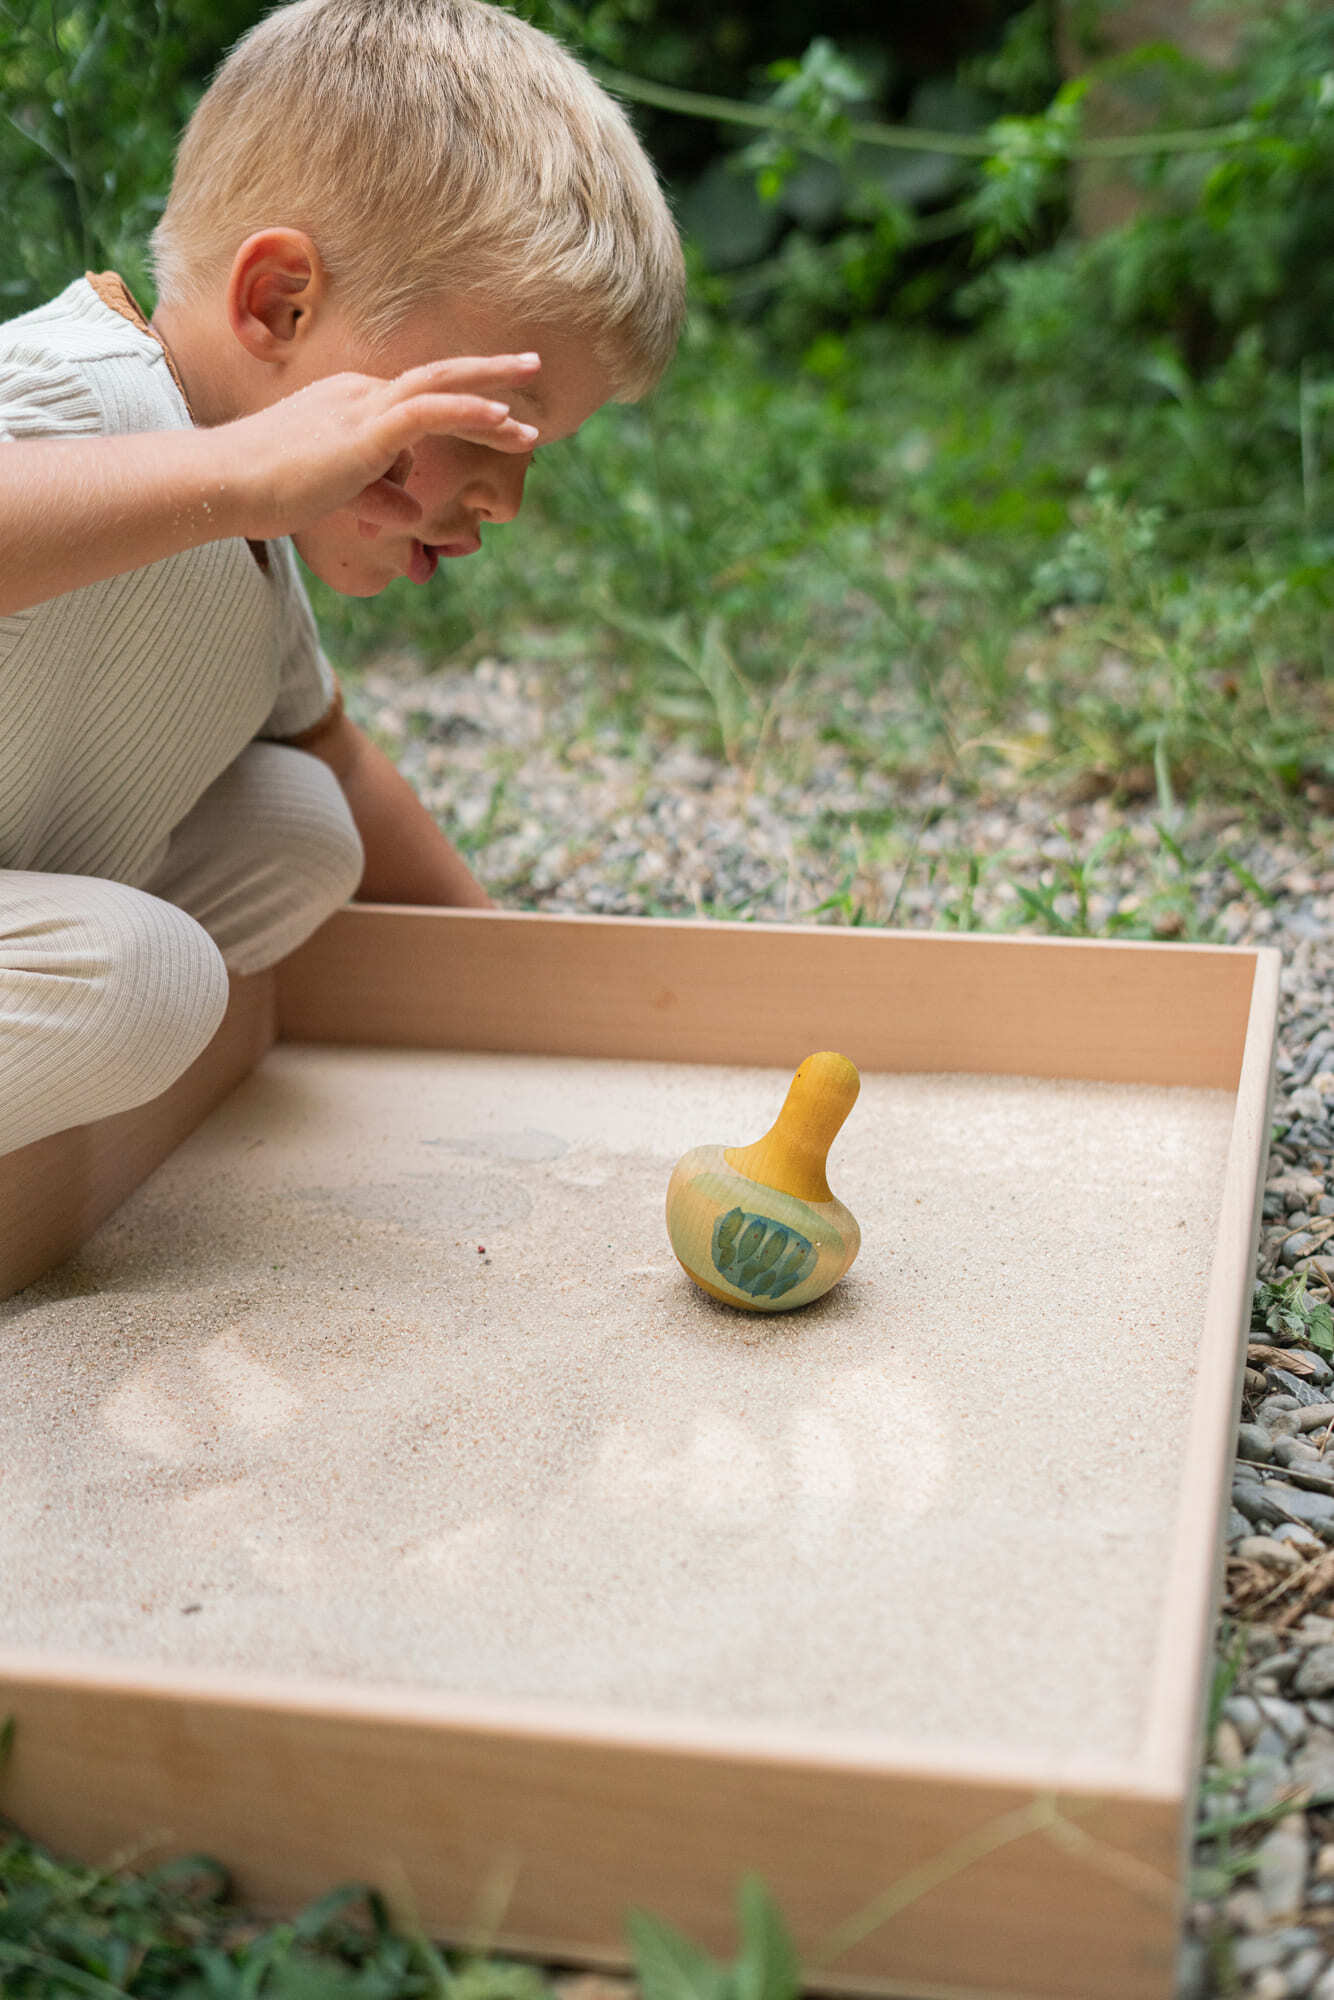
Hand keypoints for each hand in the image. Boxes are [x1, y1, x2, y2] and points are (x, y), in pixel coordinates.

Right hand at [209, 354, 541, 542]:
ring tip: (533, 409)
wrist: (226, 484)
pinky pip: (429, 412)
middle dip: (489, 374)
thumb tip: (414, 515)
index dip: (460, 414)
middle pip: (437, 377)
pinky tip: (504, 418)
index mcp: (351, 403)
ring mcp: (363, 408)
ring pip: (440, 388)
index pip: (414, 405)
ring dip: (493, 393)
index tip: (502, 423)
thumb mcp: (337, 497)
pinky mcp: (365, 431)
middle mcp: (360, 394)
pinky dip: (469, 412)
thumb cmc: (268, 492)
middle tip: (533, 365)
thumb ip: (379, 499)